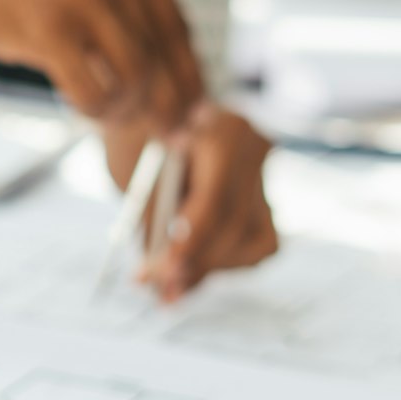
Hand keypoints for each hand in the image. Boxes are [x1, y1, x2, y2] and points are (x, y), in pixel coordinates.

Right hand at [0, 0, 201, 129]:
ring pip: (137, 76)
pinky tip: (85, 110)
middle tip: (171, 138)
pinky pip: (94, 89)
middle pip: (165, 55)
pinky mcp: (47, 23)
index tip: (192, 113)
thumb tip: (173, 71)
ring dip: (128, 111)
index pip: (178, 25)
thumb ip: (124, 4)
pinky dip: (97, 111)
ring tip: (110, 116)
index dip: (189, 76)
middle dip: (171, 106)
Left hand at [104, 101, 277, 301]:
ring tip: (172, 287)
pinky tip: (195, 267)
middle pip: (236, 223)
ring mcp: (264, 169)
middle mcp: (254, 146)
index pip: (216, 199)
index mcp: (221, 128)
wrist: (157, 109)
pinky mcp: (265, 192)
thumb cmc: (138, 138)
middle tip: (162, 290)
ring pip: (255, 239)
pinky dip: (227, 259)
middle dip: (196, 264)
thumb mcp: (135, 171)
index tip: (161, 273)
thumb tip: (158, 279)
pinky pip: (259, 242)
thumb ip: (151, 219)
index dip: (189, 244)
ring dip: (212, 268)